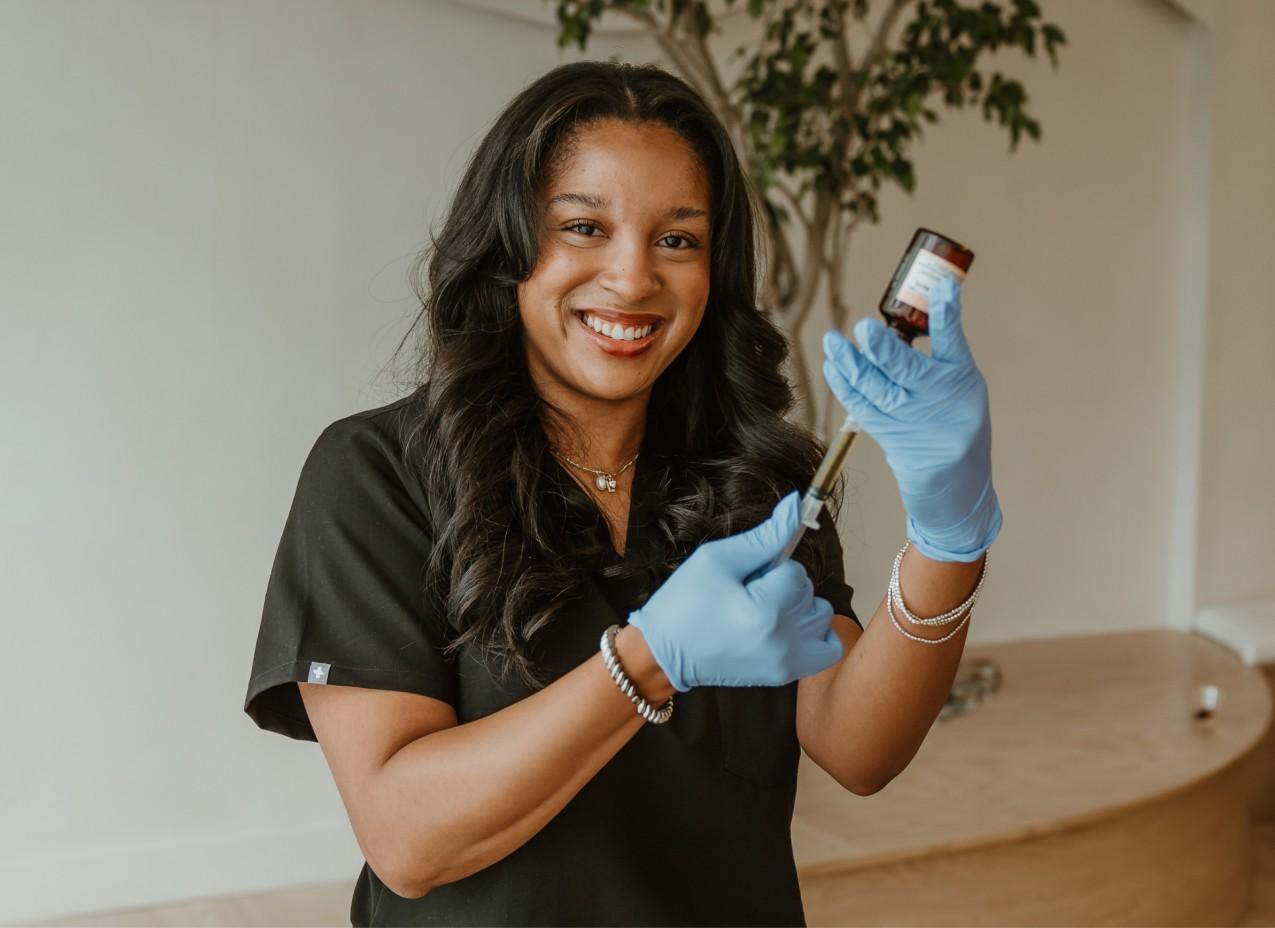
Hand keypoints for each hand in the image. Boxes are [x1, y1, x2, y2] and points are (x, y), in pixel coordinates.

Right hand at [626, 491, 842, 691]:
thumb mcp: (718, 558)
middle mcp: (783, 640)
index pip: (795, 572)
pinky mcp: (786, 675)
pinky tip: (789, 628)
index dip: (771, 568)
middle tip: (749, 595)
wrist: (664, 653)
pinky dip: (817, 634)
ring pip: (821, 615)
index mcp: (765, 609)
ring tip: (767, 611)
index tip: (746, 580)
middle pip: (809, 592)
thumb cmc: (684, 603)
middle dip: (784, 586)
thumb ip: (765, 536)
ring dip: (800, 608)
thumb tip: (797, 506)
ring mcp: (787, 661)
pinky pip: (828, 649)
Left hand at [821, 276, 1002, 561]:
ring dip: (851, 365)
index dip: (947, 313)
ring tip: (832, 342)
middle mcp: (938, 400)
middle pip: (906, 371)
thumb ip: (943, 342)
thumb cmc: (956, 418)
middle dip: (883, 349)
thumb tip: (935, 291)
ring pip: (876, 390)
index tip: (941, 287)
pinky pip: (862, 408)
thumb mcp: (961, 380)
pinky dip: (844, 388)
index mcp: (961, 380)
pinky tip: (832, 367)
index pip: (954, 341)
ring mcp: (911, 421)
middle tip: (864, 327)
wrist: (957, 482)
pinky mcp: (888, 436)